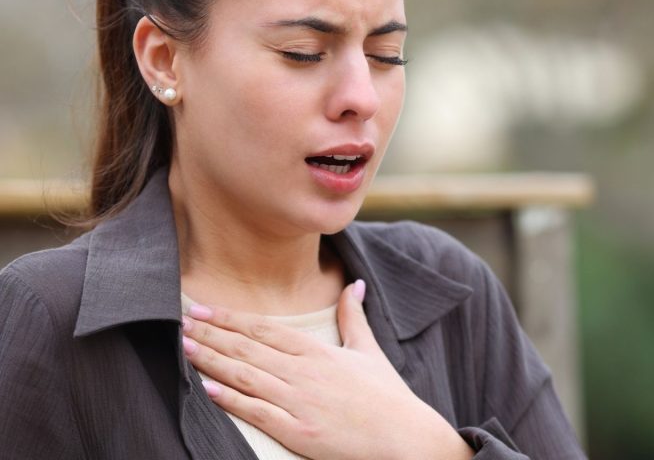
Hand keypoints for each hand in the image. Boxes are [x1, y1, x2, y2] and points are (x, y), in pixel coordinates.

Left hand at [181, 280, 472, 459]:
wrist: (405, 437)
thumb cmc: (388, 396)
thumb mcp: (369, 350)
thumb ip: (354, 317)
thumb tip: (355, 284)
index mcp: (319, 352)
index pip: (265, 329)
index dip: (231, 318)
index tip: (203, 308)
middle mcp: (305, 373)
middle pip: (248, 349)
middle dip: (211, 334)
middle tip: (181, 321)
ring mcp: (300, 403)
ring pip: (246, 377)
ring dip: (212, 361)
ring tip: (185, 347)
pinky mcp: (299, 432)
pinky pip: (258, 413)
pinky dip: (231, 400)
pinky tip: (208, 389)